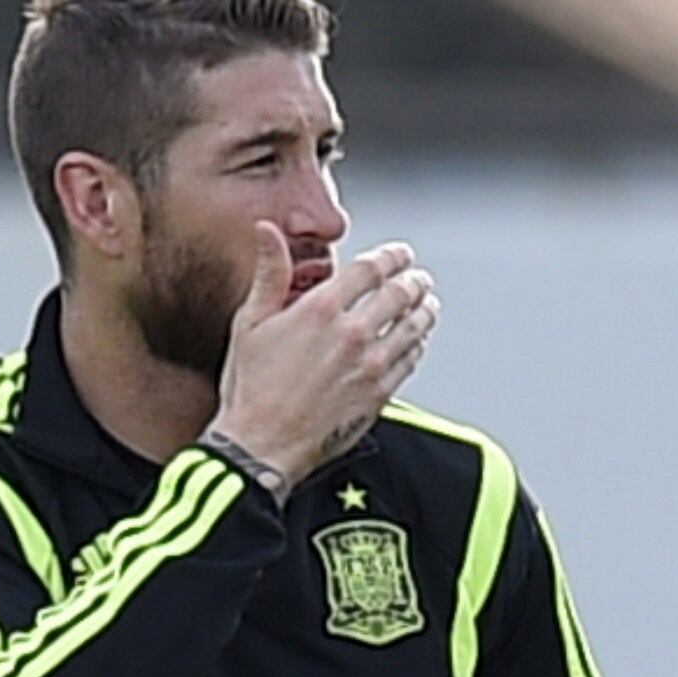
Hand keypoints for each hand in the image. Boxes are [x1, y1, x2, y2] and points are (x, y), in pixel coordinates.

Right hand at [206, 227, 438, 487]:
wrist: (262, 445)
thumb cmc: (251, 387)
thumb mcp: (250, 321)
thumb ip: (269, 272)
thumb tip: (267, 231)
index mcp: (321, 309)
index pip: (371, 269)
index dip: (392, 256)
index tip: (400, 254)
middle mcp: (352, 334)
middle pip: (401, 294)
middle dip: (414, 280)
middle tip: (418, 277)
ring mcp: (371, 365)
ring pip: (414, 326)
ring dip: (425, 309)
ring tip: (427, 302)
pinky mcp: (380, 393)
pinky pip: (411, 360)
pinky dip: (419, 344)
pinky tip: (418, 339)